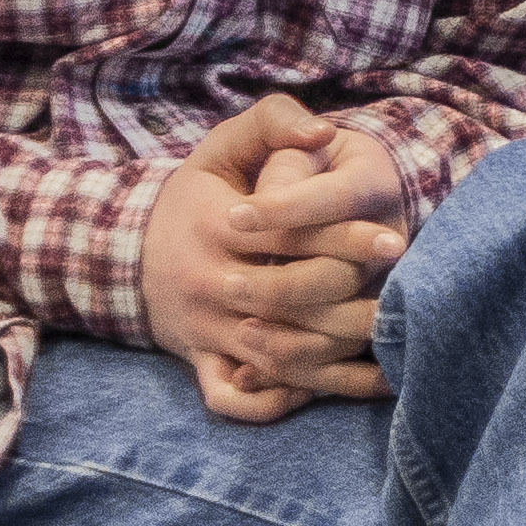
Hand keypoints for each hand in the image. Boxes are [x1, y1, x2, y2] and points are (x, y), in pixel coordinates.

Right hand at [143, 99, 411, 422]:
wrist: (121, 248)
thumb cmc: (196, 191)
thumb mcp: (223, 144)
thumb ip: (274, 122)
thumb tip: (323, 132)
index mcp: (216, 227)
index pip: (289, 236)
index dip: (345, 238)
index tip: (396, 242)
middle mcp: (208, 283)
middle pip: (287, 302)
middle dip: (350, 302)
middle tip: (404, 300)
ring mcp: (203, 329)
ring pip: (271, 356)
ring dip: (332, 359)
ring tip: (390, 348)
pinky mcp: (199, 361)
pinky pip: (232, 399)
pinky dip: (274, 403)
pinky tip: (327, 389)